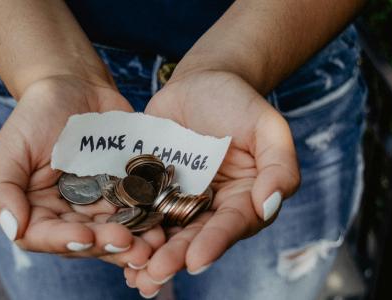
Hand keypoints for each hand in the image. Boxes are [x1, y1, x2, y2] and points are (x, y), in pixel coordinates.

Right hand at [0, 76, 165, 266]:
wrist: (75, 86)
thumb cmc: (36, 115)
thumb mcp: (11, 147)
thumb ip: (1, 189)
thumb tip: (13, 228)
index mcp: (36, 211)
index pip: (45, 237)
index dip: (65, 241)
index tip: (86, 236)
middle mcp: (68, 216)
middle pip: (86, 241)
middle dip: (107, 245)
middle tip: (129, 244)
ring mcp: (100, 207)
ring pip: (115, 234)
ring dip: (135, 244)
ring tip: (153, 245)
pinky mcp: (126, 193)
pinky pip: (139, 212)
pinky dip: (151, 222)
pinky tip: (164, 227)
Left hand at [124, 71, 299, 294]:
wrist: (200, 81)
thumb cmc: (239, 102)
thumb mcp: (267, 126)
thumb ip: (279, 165)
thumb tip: (269, 206)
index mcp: (243, 199)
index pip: (231, 225)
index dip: (214, 243)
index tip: (196, 261)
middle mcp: (211, 208)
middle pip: (194, 237)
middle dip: (175, 258)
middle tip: (154, 274)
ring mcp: (179, 200)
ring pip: (165, 233)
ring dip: (149, 255)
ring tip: (134, 275)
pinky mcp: (151, 189)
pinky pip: (139, 211)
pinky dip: (128, 229)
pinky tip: (112, 246)